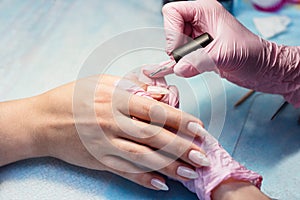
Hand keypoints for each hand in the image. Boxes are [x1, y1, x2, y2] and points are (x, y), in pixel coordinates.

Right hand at [1, 74, 210, 190]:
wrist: (42, 121)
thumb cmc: (73, 97)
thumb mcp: (102, 82)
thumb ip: (132, 87)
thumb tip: (160, 95)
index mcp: (114, 100)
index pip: (154, 111)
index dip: (179, 120)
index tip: (199, 128)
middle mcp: (111, 123)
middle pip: (153, 137)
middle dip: (181, 147)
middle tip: (203, 155)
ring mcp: (104, 144)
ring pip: (142, 157)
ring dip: (169, 166)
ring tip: (191, 172)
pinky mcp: (99, 160)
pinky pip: (124, 171)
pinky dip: (143, 178)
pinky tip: (161, 184)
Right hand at [160, 0, 299, 105]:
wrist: (261, 69)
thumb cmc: (252, 54)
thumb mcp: (224, 55)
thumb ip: (199, 61)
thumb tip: (179, 68)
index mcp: (206, 11)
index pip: (173, 12)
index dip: (172, 31)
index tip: (181, 48)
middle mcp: (200, 21)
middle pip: (171, 29)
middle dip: (177, 46)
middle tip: (189, 58)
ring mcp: (198, 35)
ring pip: (174, 43)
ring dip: (181, 57)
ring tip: (197, 63)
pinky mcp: (199, 49)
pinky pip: (181, 54)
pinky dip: (182, 64)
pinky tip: (191, 68)